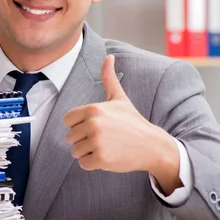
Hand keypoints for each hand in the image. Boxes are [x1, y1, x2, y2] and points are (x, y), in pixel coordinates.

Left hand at [63, 54, 181, 194]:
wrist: (152, 145)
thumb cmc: (133, 122)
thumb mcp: (120, 99)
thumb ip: (109, 78)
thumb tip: (109, 56)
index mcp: (93, 109)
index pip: (67, 120)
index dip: (79, 125)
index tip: (94, 126)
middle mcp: (93, 124)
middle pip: (70, 137)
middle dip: (83, 140)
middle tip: (103, 139)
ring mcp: (97, 142)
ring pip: (75, 151)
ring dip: (87, 153)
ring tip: (106, 147)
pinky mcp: (101, 158)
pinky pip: (83, 164)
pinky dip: (93, 164)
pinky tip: (108, 157)